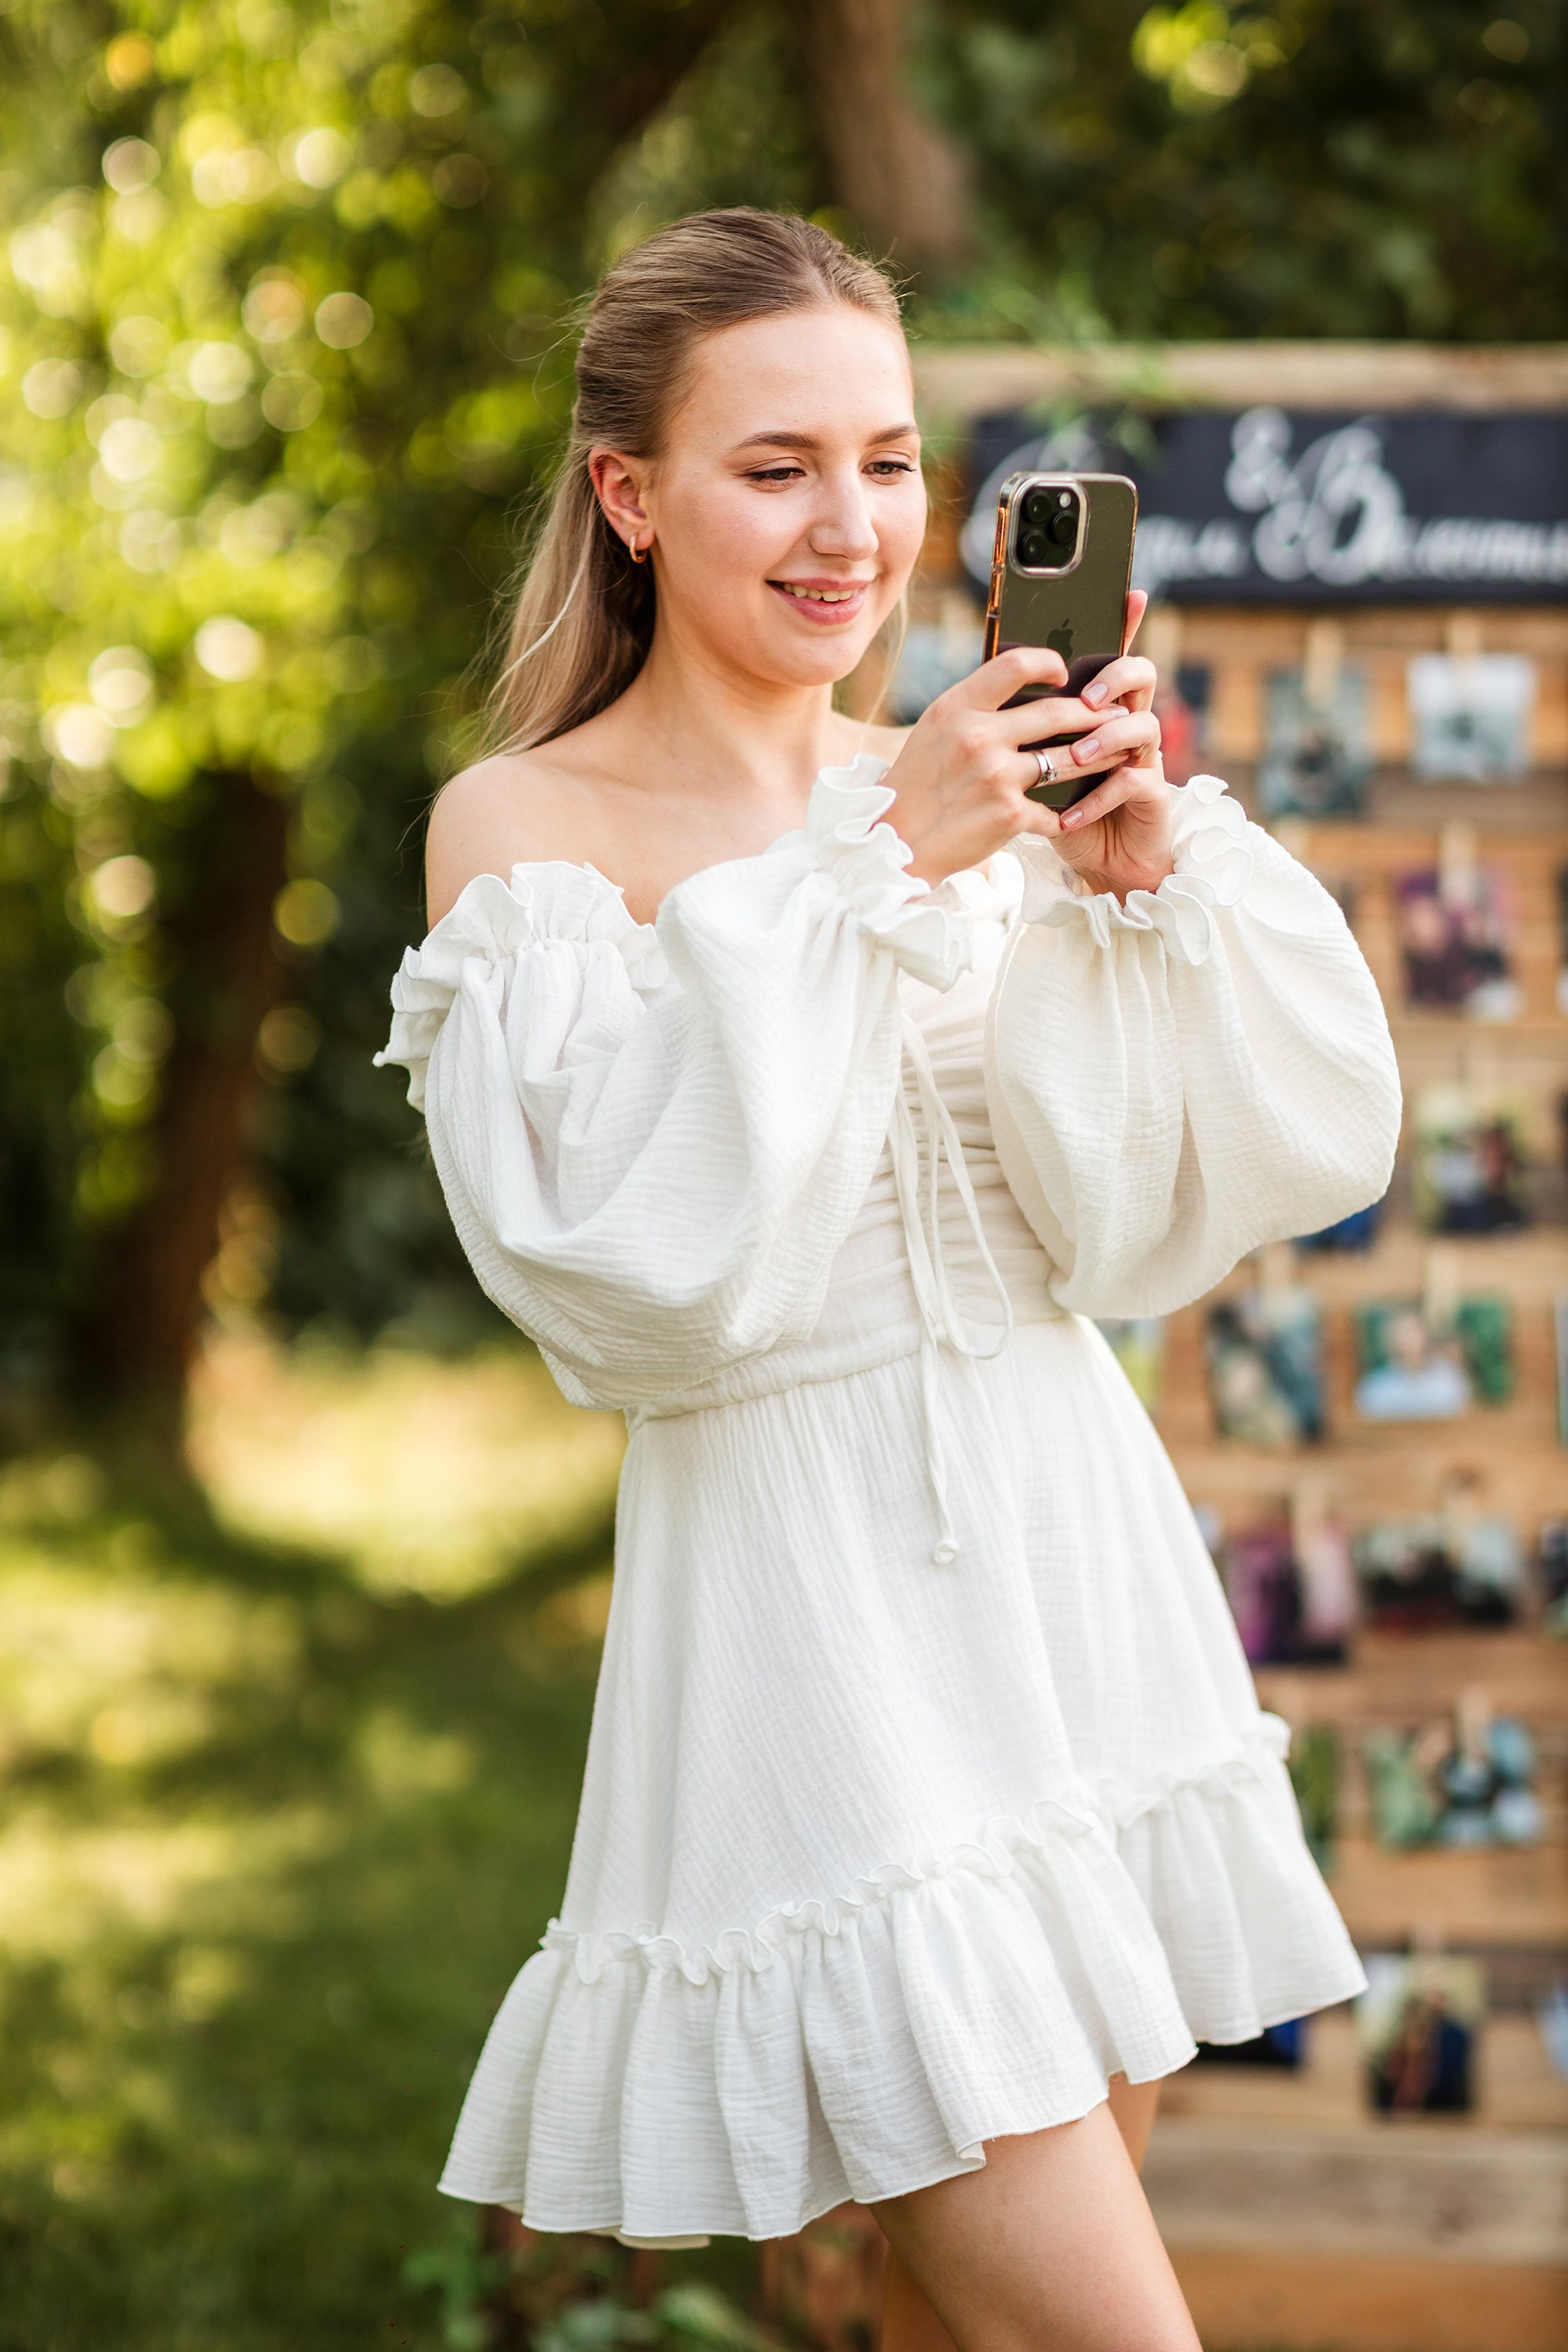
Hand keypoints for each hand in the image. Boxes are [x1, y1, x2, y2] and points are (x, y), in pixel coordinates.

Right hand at [884, 591, 1173, 900]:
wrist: (897, 843)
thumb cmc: (917, 784)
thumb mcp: (935, 731)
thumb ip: (973, 708)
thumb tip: (1020, 685)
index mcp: (956, 709)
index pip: (1014, 664)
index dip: (1049, 662)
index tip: (1065, 673)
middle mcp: (977, 738)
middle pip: (1057, 713)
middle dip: (1095, 714)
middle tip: (1115, 715)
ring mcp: (996, 777)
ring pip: (1069, 760)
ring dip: (1100, 757)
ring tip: (1118, 754)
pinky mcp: (1009, 816)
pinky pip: (1055, 809)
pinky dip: (1069, 812)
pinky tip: (1081, 810)